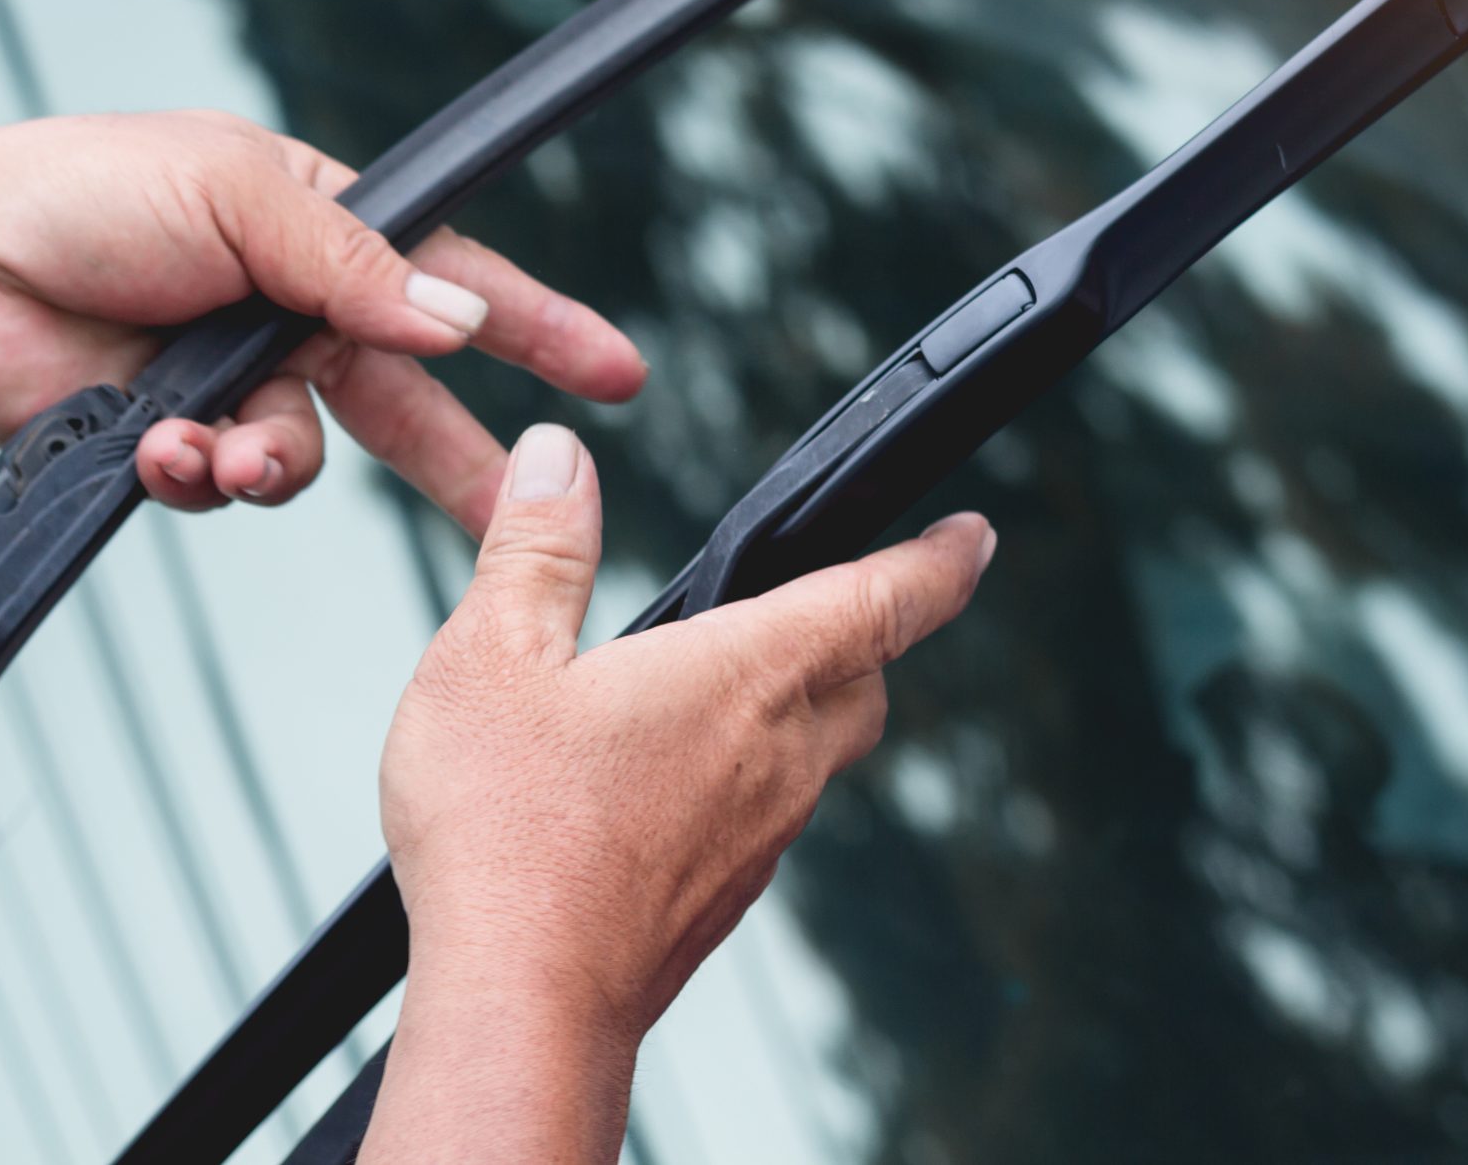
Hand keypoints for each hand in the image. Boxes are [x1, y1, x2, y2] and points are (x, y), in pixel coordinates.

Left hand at [0, 112, 645, 531]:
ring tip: (217, 450)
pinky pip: (230, 483)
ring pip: (311, 458)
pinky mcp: (179, 440)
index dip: (540, 328)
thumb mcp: (239, 196)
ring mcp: (238, 381)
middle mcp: (294, 311)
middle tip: (517, 519)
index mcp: (324, 232)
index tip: (618, 373)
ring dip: (274, 463)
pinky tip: (158, 446)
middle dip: (463, 464)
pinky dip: (202, 475)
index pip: (455, 283)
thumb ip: (355, 267)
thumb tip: (453, 326)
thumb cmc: (84, 192)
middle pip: (410, 400)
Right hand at [364, 424, 992, 1163]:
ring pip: (818, 756)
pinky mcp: (724, 898)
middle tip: (843, 605)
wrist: (523, 1006)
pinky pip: (766, 820)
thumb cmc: (510, 837)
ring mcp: (761, 837)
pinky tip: (669, 787)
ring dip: (796, 713)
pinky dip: (745, 784)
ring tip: (727, 689)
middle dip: (866, 635)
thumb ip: (536, 549)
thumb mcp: (493, 657)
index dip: (939, 560)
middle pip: (865, 681)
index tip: (975, 538)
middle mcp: (779, 756)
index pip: (883, 598)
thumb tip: (556, 461)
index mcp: (749, 674)